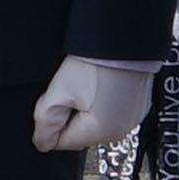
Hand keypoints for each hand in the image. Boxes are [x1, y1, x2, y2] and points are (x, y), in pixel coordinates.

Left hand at [27, 57, 157, 156]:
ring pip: (92, 121)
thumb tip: (42, 142)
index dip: (52, 121)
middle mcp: (120, 130)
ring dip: (84, 106)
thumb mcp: (60, 91)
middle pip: (78, 132)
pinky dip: (100, 99)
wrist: (123, 37)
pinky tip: (101, 80)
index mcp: (102, 132)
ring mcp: (131, 117)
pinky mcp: (135, 104)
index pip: (61, 142)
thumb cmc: (98, 60)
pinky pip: (109, 110)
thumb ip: (46, 122)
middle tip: (72, 87)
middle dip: (68, 114)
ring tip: (89, 81)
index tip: (58, 98)